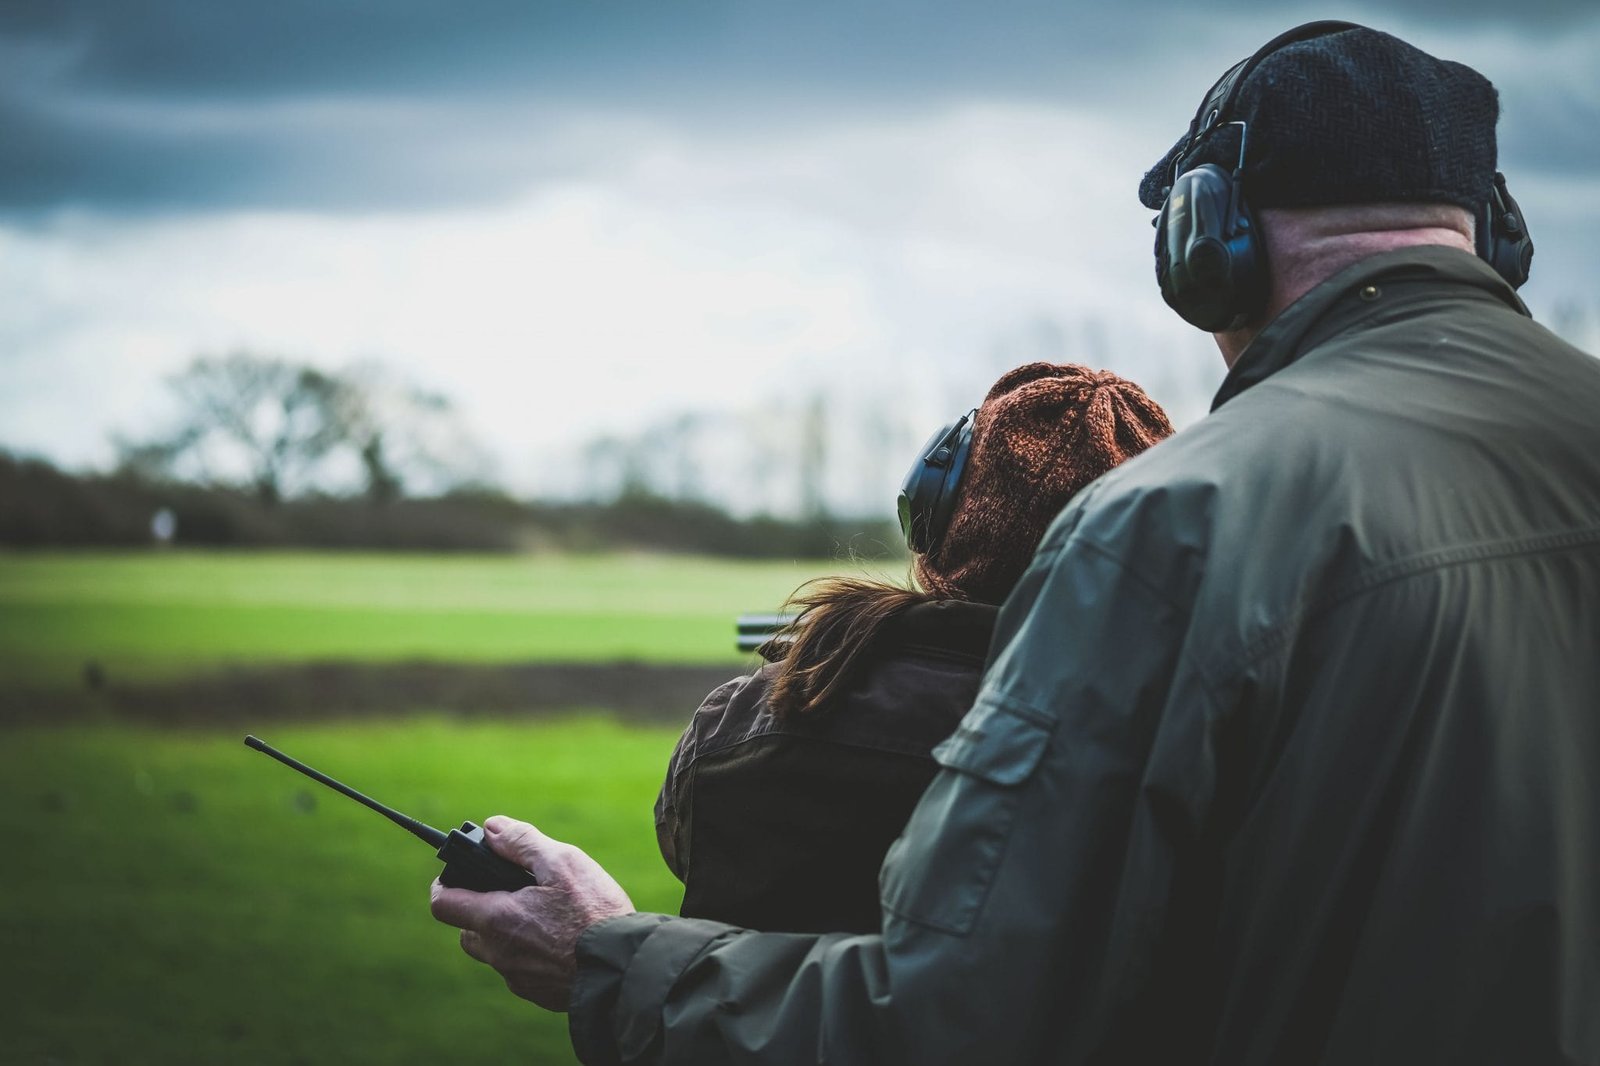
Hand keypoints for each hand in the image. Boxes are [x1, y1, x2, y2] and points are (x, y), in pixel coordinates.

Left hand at [429, 815, 634, 1010]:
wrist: (622, 969)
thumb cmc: (593, 912)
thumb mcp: (561, 862)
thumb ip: (522, 842)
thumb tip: (491, 827)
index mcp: (495, 919)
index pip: (443, 904)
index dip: (444, 884)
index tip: (456, 874)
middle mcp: (499, 953)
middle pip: (467, 931)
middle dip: (480, 910)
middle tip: (512, 893)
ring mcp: (518, 978)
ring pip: (496, 952)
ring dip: (507, 933)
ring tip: (544, 916)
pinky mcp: (538, 993)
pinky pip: (521, 971)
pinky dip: (530, 954)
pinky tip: (561, 941)